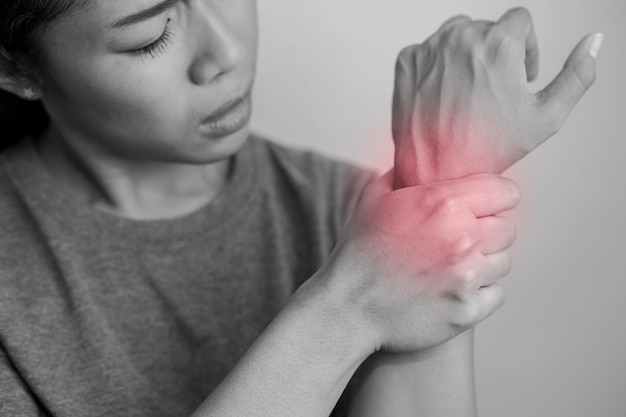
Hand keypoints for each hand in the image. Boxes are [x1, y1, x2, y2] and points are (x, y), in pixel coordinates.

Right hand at [320, 171, 519, 353]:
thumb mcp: (374, 198)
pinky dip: (479, 293)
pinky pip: (495, 295)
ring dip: (483, 263)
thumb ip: (405, 175)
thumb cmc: (359, 252)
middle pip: (507, 229)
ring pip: (502, 262)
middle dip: (487, 231)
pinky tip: (452, 290)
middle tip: (461, 240)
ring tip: (452, 267)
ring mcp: (467, 278)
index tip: (485, 206)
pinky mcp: (467, 310)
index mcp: (444, 204)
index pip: (506, 192)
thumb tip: (422, 161)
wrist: (347, 307)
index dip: (495, 198)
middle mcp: (463, 238)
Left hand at [392, 7, 602, 187]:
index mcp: (497, 42)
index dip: (526, 47)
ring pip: (456, 34)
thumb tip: (592, 42)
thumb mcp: (546, 117)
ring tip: (468, 92)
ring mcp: (429, 48)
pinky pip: (428, 50)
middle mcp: (460, 37)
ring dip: (466, 54)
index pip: (519, 20)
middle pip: (486, 28)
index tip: (517, 72)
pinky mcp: (407, 60)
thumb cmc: (487, 149)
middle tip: (493, 91)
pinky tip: (443, 95)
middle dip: (495, 53)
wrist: (435, 171)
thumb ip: (577, 75)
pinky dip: (437, 66)